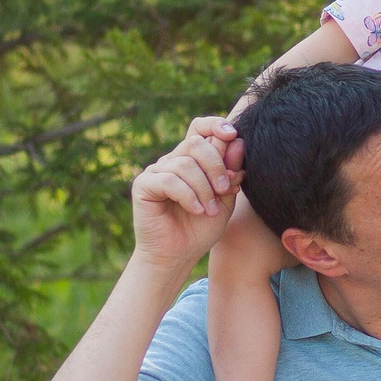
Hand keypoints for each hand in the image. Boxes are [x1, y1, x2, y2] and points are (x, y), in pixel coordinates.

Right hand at [129, 118, 242, 269]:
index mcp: (192, 160)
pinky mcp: (144, 185)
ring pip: (185, 164)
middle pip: (196, 143)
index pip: (199, 128)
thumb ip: (229, 171)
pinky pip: (170, 180)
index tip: (233, 135)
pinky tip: (196, 211)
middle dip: (216, 165)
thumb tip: (236, 141)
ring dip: (203, 188)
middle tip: (224, 190)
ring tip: (210, 210)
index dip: (215, 125)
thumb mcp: (223, 198)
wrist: (178, 255)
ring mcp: (157, 171)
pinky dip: (188, 196)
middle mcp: (172, 161)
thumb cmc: (200, 228)